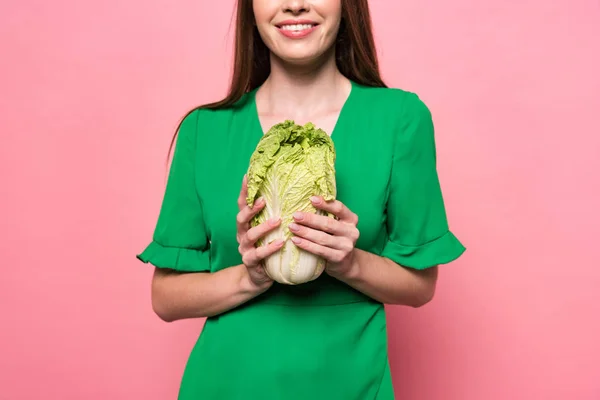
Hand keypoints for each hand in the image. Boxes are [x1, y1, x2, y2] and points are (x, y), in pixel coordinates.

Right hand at [236, 175, 283, 290]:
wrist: (258, 277)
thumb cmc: (267, 249)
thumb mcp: (268, 231)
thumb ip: (273, 216)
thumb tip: (289, 195)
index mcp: (246, 224)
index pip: (242, 204)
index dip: (245, 191)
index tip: (248, 176)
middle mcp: (242, 234)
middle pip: (241, 218)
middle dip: (251, 208)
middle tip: (264, 200)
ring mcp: (244, 248)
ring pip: (250, 235)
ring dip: (263, 227)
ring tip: (278, 221)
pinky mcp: (250, 262)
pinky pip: (258, 254)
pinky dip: (269, 248)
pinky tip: (280, 243)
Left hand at [288, 196, 359, 277]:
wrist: (346, 263)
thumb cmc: (336, 238)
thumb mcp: (337, 225)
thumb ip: (327, 215)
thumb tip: (305, 202)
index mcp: (351, 219)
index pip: (339, 208)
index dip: (325, 203)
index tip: (311, 198)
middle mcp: (352, 232)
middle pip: (328, 223)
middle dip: (310, 219)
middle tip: (295, 215)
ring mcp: (346, 246)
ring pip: (322, 238)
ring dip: (305, 232)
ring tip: (292, 227)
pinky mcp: (339, 258)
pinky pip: (319, 250)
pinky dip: (306, 245)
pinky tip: (295, 240)